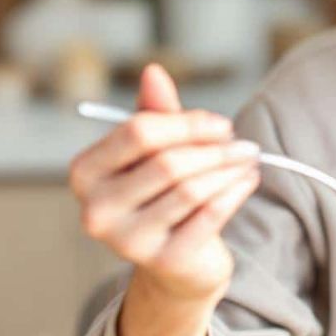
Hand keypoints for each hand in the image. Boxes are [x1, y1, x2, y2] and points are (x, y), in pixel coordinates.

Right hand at [68, 64, 260, 305]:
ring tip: (249, 159)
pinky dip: (235, 192)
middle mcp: (97, 209)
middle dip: (215, 148)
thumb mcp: (155, 153)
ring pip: (192, 189)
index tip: (221, 124)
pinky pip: (209, 215)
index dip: (187, 123)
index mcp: (85, 173)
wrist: (176, 264)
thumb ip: (156, 114)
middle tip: (245, 144)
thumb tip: (154, 71)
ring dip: (230, 169)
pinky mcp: (163, 261)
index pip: (138, 133)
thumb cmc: (162, 194)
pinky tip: (248, 180)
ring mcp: (127, 241)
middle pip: (168, 163)